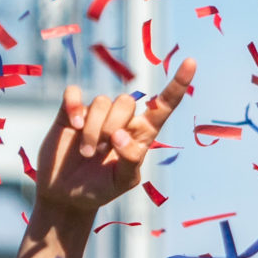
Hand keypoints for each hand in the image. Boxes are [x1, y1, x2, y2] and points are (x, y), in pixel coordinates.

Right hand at [32, 61, 195, 214]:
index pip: (164, 105)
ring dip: (92, 129)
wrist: (66, 195)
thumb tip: (121, 137)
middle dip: (113, 126)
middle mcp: (122, 120)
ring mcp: (96, 115)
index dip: (178, 84)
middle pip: (127, 101)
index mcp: (142, 134)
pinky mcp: (69, 112)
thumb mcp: (122, 181)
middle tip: (102, 150)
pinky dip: (73, 106)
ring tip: (87, 152)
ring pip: (101, 101)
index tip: (191, 62)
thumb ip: (130, 160)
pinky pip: (74, 94)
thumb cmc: (100, 188)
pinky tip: (72, 124)